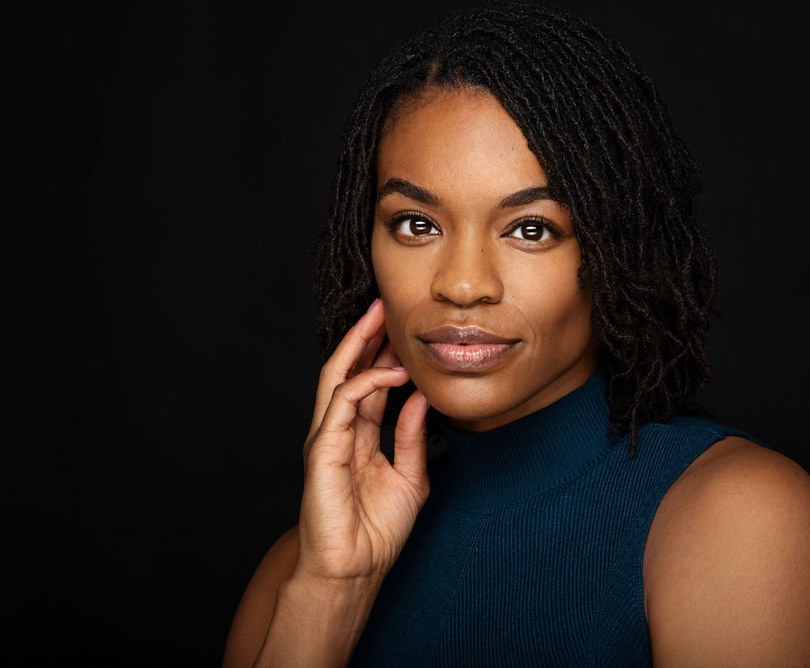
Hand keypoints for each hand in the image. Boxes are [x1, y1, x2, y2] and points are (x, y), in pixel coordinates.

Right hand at [295, 298, 429, 584]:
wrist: (355, 570)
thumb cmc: (377, 530)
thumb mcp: (410, 476)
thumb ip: (412, 436)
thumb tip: (420, 396)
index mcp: (359, 436)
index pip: (369, 383)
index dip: (384, 355)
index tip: (404, 328)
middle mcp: (340, 431)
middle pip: (348, 370)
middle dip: (365, 336)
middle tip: (385, 304)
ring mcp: (328, 438)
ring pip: (337, 376)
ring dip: (358, 344)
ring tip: (378, 315)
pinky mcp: (324, 449)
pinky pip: (343, 403)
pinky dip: (367, 381)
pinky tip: (394, 371)